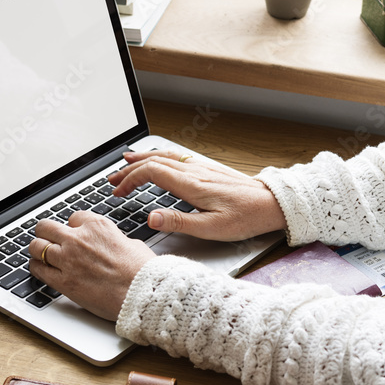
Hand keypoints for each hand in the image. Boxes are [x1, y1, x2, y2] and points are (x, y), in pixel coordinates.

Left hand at [27, 211, 154, 320]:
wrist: (142, 293)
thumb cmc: (142, 271)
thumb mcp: (131, 243)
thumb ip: (113, 240)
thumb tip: (112, 244)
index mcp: (97, 226)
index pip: (73, 217)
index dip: (73, 227)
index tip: (73, 233)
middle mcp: (78, 239)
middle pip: (46, 227)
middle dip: (46, 232)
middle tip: (47, 238)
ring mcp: (68, 260)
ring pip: (36, 246)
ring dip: (37, 249)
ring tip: (39, 254)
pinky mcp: (63, 281)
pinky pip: (38, 270)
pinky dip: (36, 268)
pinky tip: (40, 268)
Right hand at [107, 150, 286, 241]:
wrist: (272, 204)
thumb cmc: (246, 218)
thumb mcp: (212, 228)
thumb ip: (179, 222)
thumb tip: (150, 218)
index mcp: (192, 185)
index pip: (152, 173)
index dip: (130, 180)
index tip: (118, 192)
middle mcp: (195, 171)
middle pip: (154, 161)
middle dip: (129, 169)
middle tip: (112, 180)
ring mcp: (202, 168)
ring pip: (166, 156)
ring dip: (143, 159)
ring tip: (126, 162)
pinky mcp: (209, 170)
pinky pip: (177, 157)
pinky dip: (159, 157)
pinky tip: (158, 160)